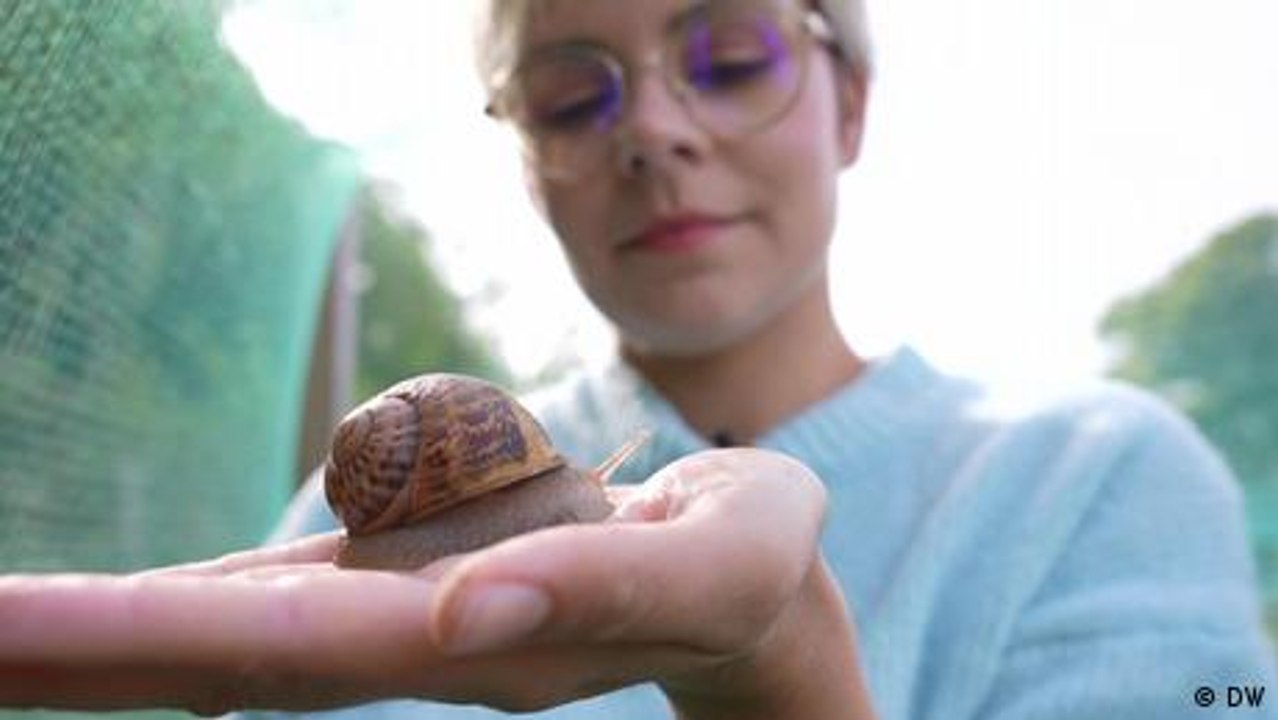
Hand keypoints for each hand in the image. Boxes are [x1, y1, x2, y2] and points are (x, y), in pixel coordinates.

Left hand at [0, 449, 875, 718]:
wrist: (746, 590)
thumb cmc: (751, 564)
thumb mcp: (715, 562)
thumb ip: (599, 582)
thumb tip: (458, 610)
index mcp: (483, 638)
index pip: (285, 650)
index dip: (145, 643)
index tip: (2, 640)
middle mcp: (418, 639)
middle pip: (221, 651)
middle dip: (80, 649)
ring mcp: (408, 612)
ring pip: (234, 625)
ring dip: (106, 634)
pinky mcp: (416, 576)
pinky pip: (280, 589)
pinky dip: (182, 605)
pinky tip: (106, 618)